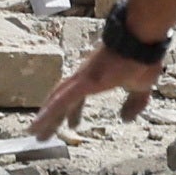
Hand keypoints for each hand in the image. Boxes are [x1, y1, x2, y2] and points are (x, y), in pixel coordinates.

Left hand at [27, 43, 160, 138]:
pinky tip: (40, 124)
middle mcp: (82, 77)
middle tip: (43, 134)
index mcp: (94, 79)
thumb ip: (133, 103)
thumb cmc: (140, 60)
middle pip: (61, 100)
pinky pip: (62, 100)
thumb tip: (125, 118)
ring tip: (34, 134)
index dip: (73, 112)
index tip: (71, 126)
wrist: (140, 40)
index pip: (76, 98)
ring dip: (45, 118)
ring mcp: (81, 78)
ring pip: (57, 101)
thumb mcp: (140, 88)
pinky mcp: (84, 81)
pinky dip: (49, 112)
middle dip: (52, 118)